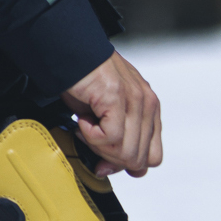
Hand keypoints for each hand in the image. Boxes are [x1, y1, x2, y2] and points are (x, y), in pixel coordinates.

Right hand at [62, 51, 162, 177]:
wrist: (68, 51)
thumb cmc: (82, 80)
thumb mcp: (105, 114)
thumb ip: (115, 139)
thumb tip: (108, 169)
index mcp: (149, 108)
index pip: (152, 156)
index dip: (127, 164)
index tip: (102, 161)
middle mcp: (148, 104)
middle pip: (140, 159)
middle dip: (110, 158)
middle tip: (89, 139)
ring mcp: (136, 100)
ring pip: (127, 152)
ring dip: (99, 146)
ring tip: (84, 125)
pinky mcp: (118, 97)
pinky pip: (111, 138)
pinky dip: (90, 135)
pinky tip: (82, 118)